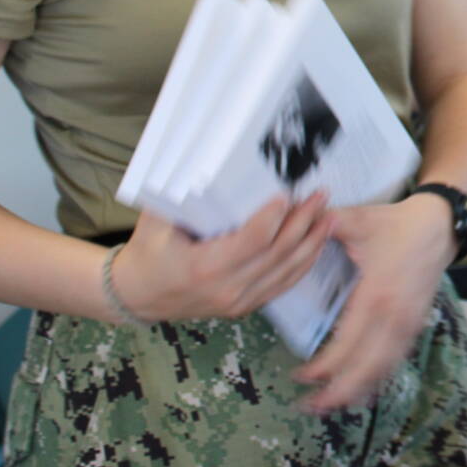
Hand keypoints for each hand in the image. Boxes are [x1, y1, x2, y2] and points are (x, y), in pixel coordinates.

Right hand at [110, 192, 332, 321]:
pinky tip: (316, 244)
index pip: (253, 240)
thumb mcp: (157, 218)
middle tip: (320, 196)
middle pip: (277, 253)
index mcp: (204, 267)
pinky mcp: (245, 306)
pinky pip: (282, 285)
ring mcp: (238, 301)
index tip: (288, 194)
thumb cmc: (148, 251)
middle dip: (303, 222)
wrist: (137, 294)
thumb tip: (208, 160)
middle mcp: (226, 288)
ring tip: (329, 216)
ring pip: (286, 271)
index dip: (275, 217)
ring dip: (311, 242)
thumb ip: (184, 194)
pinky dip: (303, 263)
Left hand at [293, 194, 454, 411]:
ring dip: (359, 390)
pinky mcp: (415, 324)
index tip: (302, 377)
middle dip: (340, 391)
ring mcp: (409, 322)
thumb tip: (295, 221)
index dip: (327, 366)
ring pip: (384, 368)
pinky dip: (377, 378)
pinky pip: (396, 359)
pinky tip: (360, 390)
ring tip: (331, 405)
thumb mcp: (359, 220)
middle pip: (369, 366)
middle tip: (310, 406)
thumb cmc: (397, 225)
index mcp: (377, 293)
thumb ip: (325, 225)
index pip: (350, 342)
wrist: (439, 226)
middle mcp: (395, 315)